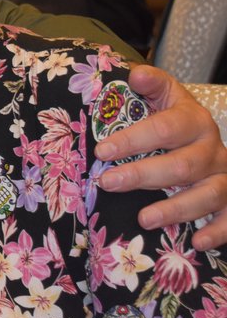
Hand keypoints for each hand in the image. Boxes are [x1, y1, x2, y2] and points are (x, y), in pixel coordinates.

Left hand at [95, 64, 226, 248]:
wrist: (203, 137)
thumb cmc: (171, 119)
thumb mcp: (163, 96)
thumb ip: (150, 84)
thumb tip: (135, 75)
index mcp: (193, 119)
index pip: (165, 128)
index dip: (134, 139)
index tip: (102, 150)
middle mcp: (212, 148)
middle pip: (183, 164)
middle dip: (143, 175)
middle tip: (108, 182)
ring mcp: (225, 176)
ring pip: (209, 194)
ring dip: (176, 209)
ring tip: (143, 219)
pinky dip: (218, 231)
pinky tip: (197, 242)